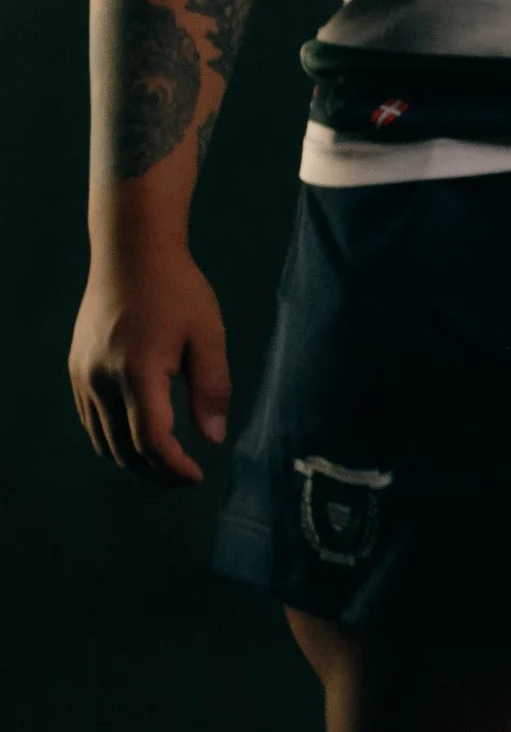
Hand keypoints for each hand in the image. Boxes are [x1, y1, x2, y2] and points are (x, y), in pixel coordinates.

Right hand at [68, 241, 231, 483]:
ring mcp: (82, 376)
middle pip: (122, 449)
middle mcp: (102, 379)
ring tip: (164, 464)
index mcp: (138, 372)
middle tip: (184, 478)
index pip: (150, 441)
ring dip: (131, 461)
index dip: (173, 467)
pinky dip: (111, 439)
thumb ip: (212, 387)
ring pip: (101, 440)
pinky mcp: (75, 370)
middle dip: (154, 472)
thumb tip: (213, 438)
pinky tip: (137, 439)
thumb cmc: (178, 290)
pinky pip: (90, 420)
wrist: (130, 253)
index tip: (197, 476)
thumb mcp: (207, 335)